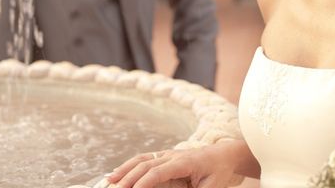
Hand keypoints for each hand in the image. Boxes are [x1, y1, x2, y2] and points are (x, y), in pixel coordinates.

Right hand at [107, 144, 238, 187]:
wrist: (224, 155)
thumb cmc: (219, 173)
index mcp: (185, 161)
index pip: (159, 171)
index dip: (144, 182)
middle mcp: (173, 154)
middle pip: (147, 164)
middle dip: (129, 177)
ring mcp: (168, 153)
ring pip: (142, 159)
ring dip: (125, 168)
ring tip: (110, 180)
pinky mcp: (165, 156)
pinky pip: (144, 159)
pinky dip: (130, 165)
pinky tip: (119, 173)